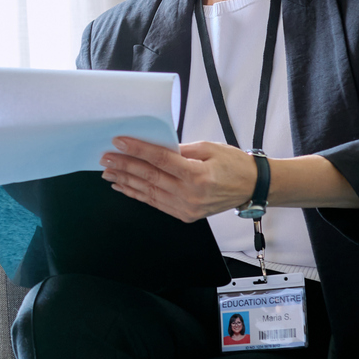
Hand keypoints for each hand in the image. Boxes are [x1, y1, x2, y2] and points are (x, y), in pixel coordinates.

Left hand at [100, 136, 258, 223]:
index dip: (137, 150)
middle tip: (106, 158)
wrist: (252, 187)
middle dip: (124, 166)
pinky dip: (138, 195)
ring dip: (126, 182)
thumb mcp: (209, 147)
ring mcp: (187, 208)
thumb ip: (180, 149)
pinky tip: (125, 187)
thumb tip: (154, 147)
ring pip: (149, 193)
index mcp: (197, 175)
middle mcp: (190, 194)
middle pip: (150, 177)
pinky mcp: (185, 215)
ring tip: (108, 173)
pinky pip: (156, 204)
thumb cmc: (234, 164)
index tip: (119, 143)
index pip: (160, 160)